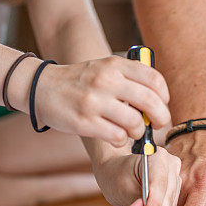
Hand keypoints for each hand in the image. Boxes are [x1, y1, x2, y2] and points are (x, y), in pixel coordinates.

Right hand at [34, 56, 170, 146]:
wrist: (41, 87)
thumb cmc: (80, 82)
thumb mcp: (104, 68)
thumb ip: (129, 78)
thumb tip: (158, 101)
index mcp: (114, 65)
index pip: (154, 79)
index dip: (164, 96)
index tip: (162, 104)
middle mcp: (106, 80)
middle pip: (150, 101)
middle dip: (160, 118)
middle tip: (157, 125)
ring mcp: (94, 101)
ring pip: (134, 122)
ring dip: (139, 132)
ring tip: (132, 132)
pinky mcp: (83, 122)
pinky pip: (117, 136)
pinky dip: (122, 140)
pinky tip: (116, 136)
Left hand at [93, 149, 181, 205]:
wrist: (116, 173)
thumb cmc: (117, 174)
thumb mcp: (121, 187)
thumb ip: (134, 200)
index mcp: (157, 156)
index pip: (159, 182)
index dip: (155, 203)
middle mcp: (170, 165)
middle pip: (167, 196)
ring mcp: (174, 179)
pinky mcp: (172, 193)